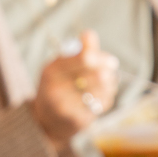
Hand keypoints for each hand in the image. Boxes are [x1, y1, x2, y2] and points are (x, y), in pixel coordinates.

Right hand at [32, 30, 118, 145]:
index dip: (102, 58)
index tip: (111, 62)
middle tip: (111, 72)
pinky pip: (101, 104)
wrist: (46, 122)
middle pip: (97, 75)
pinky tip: (102, 96)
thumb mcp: (60, 67)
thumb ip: (77, 51)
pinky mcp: (76, 120)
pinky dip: (106, 98)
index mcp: (51, 71)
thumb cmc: (57, 87)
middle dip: (108, 72)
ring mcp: (66, 107)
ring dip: (110, 85)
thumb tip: (89, 34)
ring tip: (108, 83)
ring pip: (101, 90)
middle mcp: (55, 90)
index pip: (85, 59)